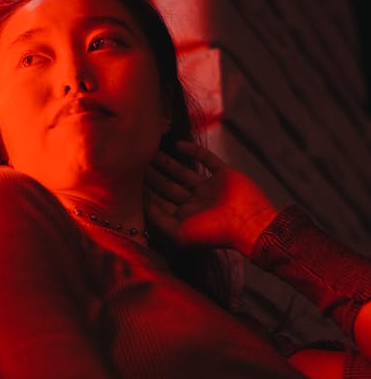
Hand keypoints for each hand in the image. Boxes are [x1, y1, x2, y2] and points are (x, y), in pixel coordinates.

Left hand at [144, 142, 279, 255]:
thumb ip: (158, 220)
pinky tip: (177, 144)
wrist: (251, 225)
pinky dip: (193, 151)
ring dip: (166, 162)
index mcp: (184, 218)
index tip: (127, 179)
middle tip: (135, 160)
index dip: (143, 191)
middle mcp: (195, 203)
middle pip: (167, 185)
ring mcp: (209, 188)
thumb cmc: (215, 234)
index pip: (158, 202)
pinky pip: (206, 159)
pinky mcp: (224, 175)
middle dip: (152, 174)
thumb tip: (140, 205)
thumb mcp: (179, 233)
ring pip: (182, 171)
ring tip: (150, 150)